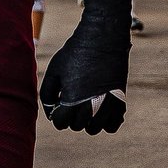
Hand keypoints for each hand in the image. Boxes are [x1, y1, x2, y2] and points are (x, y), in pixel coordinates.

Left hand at [40, 0, 131, 134]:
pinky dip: (105, 122)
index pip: (60, 123)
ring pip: (94, 129)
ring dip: (87, 120)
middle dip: (71, 115)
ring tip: (84, 102)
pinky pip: (111, 126)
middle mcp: (90, 108)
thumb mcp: (55, 69)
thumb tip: (52, 111)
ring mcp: (107, 108)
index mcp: (72, 101)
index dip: (57, 113)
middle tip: (72, 97)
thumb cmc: (75, 53)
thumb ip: (47, 93)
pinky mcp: (120, 103)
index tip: (59, 101)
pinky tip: (99, 108)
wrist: (103, 38)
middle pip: (77, 126)